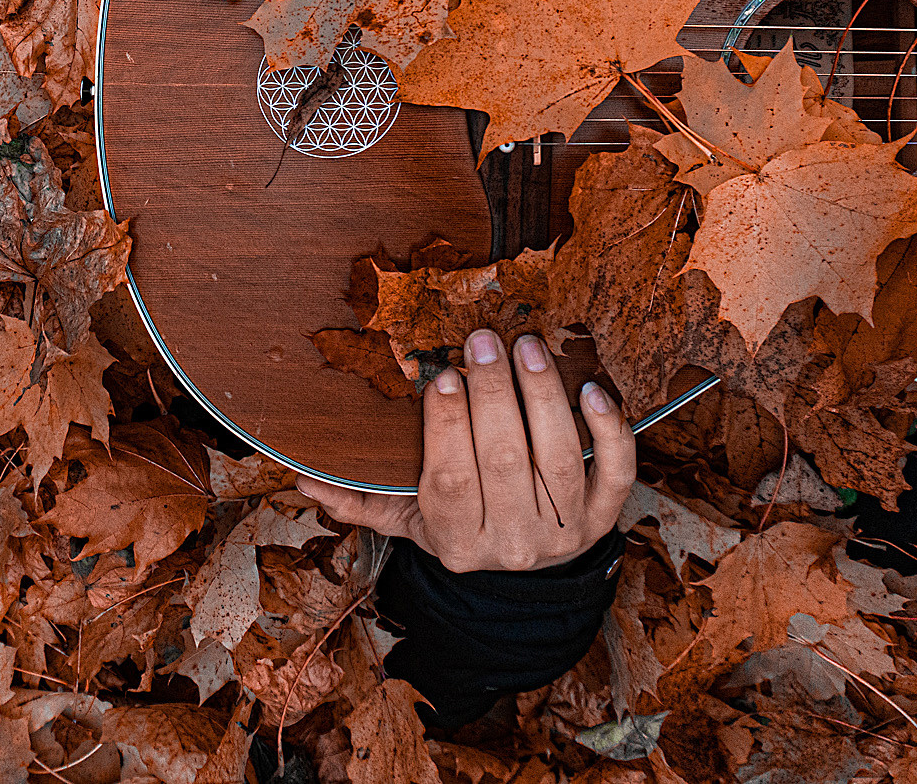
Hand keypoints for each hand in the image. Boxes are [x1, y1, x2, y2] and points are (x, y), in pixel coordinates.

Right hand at [297, 329, 636, 572]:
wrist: (524, 575)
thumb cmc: (458, 527)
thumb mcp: (405, 520)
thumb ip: (357, 500)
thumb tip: (301, 475)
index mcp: (457, 542)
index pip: (448, 480)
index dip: (445, 427)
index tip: (440, 375)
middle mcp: (512, 542)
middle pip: (503, 461)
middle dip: (493, 394)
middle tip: (482, 340)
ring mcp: (563, 531)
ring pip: (558, 457)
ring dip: (543, 396)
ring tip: (526, 346)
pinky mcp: (603, 517)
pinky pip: (615, 474)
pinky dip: (611, 432)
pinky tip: (593, 388)